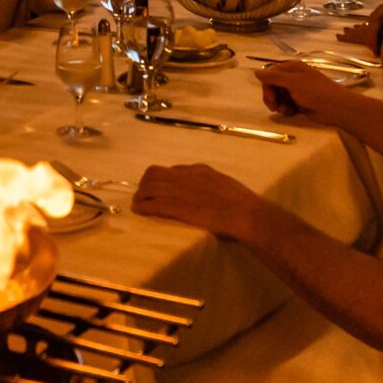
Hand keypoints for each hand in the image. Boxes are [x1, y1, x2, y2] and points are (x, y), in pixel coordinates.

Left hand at [133, 162, 262, 237]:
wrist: (245, 213)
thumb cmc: (242, 202)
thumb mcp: (224, 183)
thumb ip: (210, 182)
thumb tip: (201, 186)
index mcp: (199, 170)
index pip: (172, 169)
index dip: (162, 179)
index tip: (159, 187)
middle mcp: (185, 176)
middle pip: (154, 174)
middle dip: (145, 183)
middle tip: (144, 194)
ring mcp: (180, 191)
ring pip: (149, 188)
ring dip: (140, 195)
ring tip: (138, 203)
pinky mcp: (177, 207)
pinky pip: (152, 204)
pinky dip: (142, 207)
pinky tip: (138, 210)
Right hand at [258, 59, 358, 128]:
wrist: (337, 108)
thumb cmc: (316, 92)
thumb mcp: (293, 82)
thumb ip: (273, 77)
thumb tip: (256, 72)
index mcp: (292, 68)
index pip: (270, 74)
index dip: (267, 86)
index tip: (271, 97)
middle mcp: (293, 77)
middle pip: (273, 86)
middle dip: (271, 97)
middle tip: (274, 107)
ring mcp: (297, 90)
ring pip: (278, 96)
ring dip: (278, 104)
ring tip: (285, 111)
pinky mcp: (300, 102)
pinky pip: (286, 104)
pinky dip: (285, 109)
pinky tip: (290, 112)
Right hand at [342, 0, 382, 54]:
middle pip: (376, 19)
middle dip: (375, 34)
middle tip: (378, 48)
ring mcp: (377, 14)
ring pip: (369, 26)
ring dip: (370, 39)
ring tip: (376, 51)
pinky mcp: (373, 21)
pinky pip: (367, 30)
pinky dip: (368, 39)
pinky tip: (375, 50)